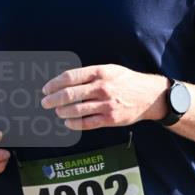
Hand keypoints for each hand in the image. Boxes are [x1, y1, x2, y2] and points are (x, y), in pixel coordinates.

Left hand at [41, 65, 167, 130]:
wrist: (149, 96)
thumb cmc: (126, 81)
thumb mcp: (110, 70)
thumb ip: (89, 74)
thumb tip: (66, 81)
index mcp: (99, 73)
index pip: (70, 78)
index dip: (54, 84)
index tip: (45, 89)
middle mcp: (102, 88)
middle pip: (70, 95)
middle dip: (53, 100)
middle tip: (45, 103)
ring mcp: (106, 104)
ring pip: (76, 110)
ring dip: (62, 112)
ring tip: (57, 112)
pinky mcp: (110, 119)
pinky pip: (87, 123)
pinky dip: (74, 124)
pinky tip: (68, 123)